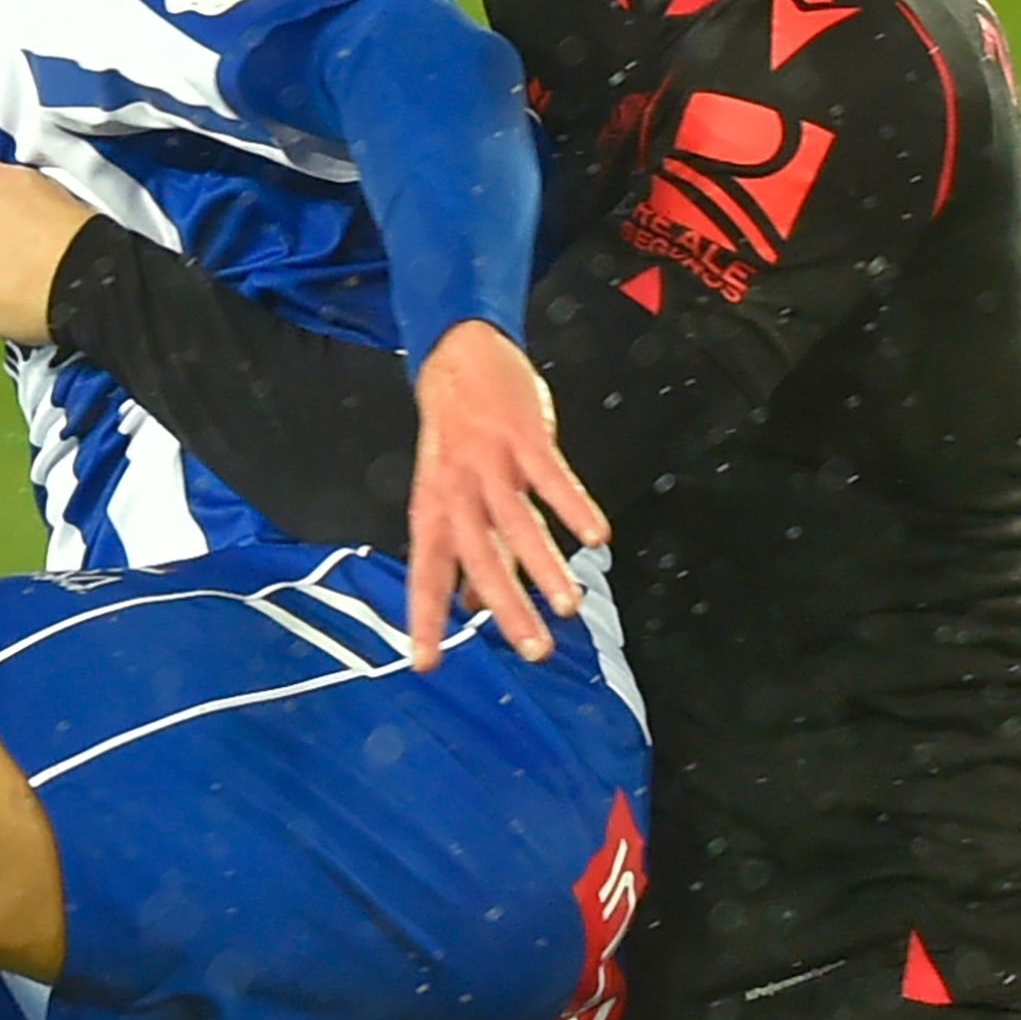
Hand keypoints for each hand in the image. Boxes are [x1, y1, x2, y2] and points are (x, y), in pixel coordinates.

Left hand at [405, 320, 609, 670]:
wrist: (457, 356)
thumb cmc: (456, 437)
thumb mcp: (444, 494)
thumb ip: (462, 551)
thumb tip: (469, 607)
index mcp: (434, 512)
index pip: (426, 576)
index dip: (425, 619)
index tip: (426, 663)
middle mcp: (457, 492)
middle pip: (480, 559)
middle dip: (507, 608)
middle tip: (533, 651)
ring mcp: (490, 463)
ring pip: (517, 524)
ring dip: (545, 567)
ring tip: (569, 607)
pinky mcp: (523, 437)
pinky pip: (552, 477)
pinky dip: (573, 507)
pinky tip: (596, 537)